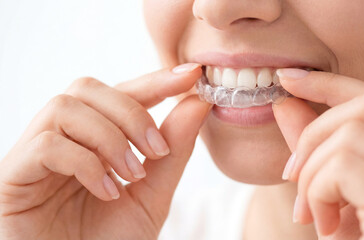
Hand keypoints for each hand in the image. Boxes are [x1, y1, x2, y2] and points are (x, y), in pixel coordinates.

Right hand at [0, 63, 211, 239]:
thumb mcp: (152, 194)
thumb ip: (174, 151)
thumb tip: (198, 102)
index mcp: (92, 139)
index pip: (121, 93)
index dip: (155, 80)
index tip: (192, 75)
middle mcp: (61, 138)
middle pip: (88, 88)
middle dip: (131, 112)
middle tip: (156, 150)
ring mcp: (33, 155)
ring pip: (65, 107)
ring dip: (110, 137)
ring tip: (133, 174)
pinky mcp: (12, 176)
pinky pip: (46, 145)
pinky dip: (86, 163)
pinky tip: (107, 191)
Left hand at [273, 69, 363, 239]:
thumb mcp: (332, 192)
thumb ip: (313, 147)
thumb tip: (285, 103)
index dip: (331, 82)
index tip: (289, 78)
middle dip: (314, 132)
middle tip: (293, 175)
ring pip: (349, 136)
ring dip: (312, 174)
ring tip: (311, 212)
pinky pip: (345, 167)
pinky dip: (318, 191)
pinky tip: (323, 224)